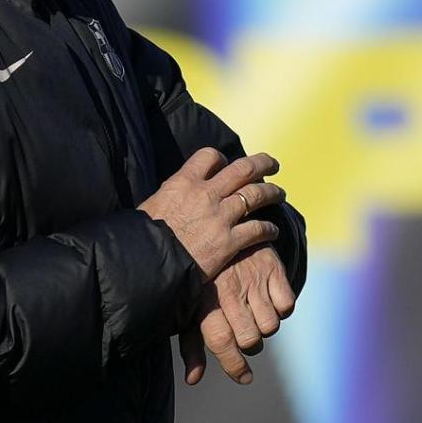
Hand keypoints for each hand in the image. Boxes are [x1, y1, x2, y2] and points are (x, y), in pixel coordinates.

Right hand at [138, 149, 282, 280]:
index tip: (227, 164)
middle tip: (272, 164)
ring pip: (256, 194)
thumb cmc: (141, 240)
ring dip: (272, 192)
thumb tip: (170, 198)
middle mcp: (205, 193)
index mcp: (183, 182)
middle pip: (242, 169)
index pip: (209, 156)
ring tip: (280, 194)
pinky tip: (273, 231)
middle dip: (261, 163)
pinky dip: (269, 229)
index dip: (222, 159)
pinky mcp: (229, 242)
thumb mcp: (150, 207)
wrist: (145, 266)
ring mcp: (220, 217)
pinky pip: (258, 229)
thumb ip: (169, 198)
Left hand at [178, 242, 296, 384]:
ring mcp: (253, 279)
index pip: (222, 341)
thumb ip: (191, 344)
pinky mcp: (274, 269)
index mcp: (205, 300)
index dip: (234, 366)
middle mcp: (230, 290)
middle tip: (246, 333)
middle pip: (249, 339)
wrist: (225, 230)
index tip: (243, 377)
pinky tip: (269, 300)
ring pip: (270, 326)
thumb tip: (193, 380)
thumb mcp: (192, 306)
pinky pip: (287, 306)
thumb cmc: (206, 279)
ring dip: (265, 327)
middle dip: (250, 345)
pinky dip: (281, 309)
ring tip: (256, 314)